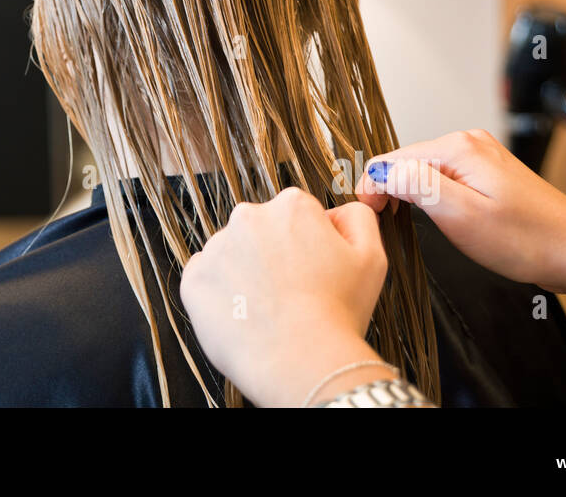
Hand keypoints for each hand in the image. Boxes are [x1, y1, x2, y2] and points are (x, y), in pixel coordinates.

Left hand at [180, 187, 393, 406]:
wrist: (303, 360)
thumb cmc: (340, 312)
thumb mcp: (372, 257)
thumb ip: (358, 217)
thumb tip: (336, 212)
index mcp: (291, 205)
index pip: (295, 217)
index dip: (308, 247)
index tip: (313, 273)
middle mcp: (248, 216)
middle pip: (260, 232)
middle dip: (272, 256)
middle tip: (291, 293)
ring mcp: (216, 247)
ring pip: (231, 255)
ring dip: (244, 274)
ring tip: (268, 310)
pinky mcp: (193, 278)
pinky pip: (205, 281)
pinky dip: (220, 296)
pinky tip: (244, 316)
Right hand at [356, 128, 565, 292]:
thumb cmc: (527, 240)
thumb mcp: (461, 216)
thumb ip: (416, 186)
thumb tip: (379, 172)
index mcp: (458, 147)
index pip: (392, 159)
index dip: (372, 188)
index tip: (368, 217)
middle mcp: (468, 142)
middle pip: (406, 161)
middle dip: (389, 189)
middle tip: (385, 226)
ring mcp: (480, 155)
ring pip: (424, 169)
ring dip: (409, 193)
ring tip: (404, 222)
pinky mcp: (488, 172)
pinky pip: (444, 177)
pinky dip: (431, 195)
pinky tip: (434, 217)